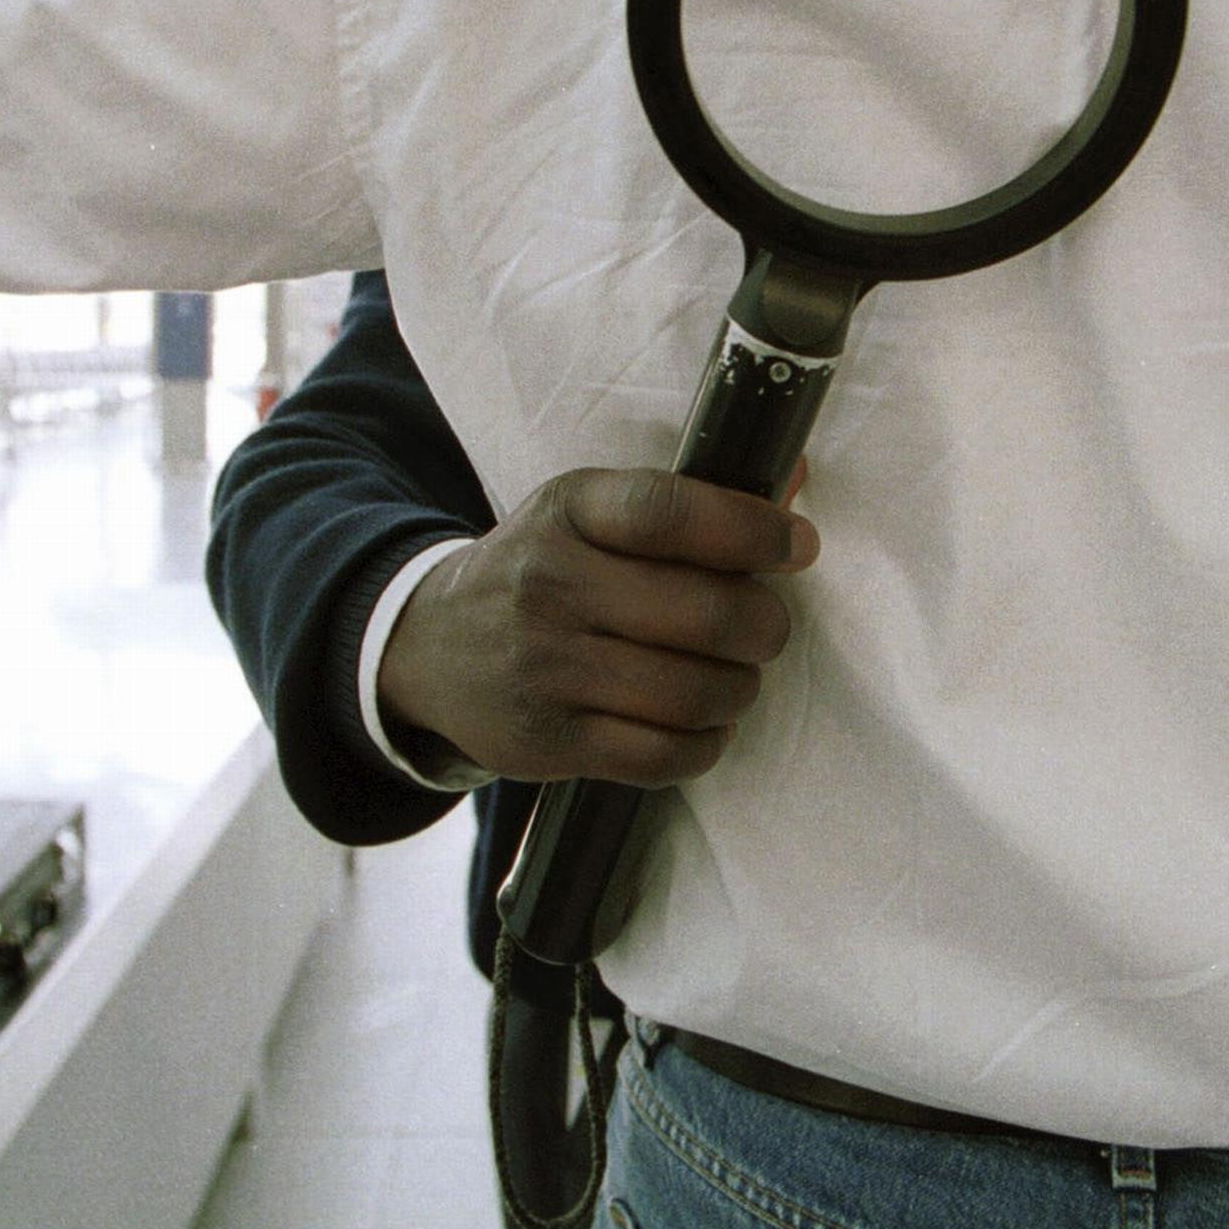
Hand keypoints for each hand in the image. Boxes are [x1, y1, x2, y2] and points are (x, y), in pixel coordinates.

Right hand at [380, 460, 816, 788]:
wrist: (430, 646)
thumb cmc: (542, 568)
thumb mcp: (589, 511)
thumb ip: (688, 500)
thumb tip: (798, 471)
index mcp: (568, 510)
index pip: (671, 513)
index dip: (752, 530)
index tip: (798, 547)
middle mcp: (550, 586)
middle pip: (704, 614)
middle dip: (764, 625)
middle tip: (765, 627)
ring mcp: (546, 670)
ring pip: (693, 693)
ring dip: (739, 689)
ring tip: (734, 677)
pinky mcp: (549, 743)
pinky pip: (664, 757)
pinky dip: (705, 742)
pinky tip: (702, 722)